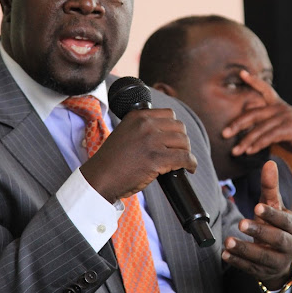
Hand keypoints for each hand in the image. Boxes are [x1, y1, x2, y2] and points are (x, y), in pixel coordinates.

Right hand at [81, 108, 197, 202]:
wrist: (100, 178)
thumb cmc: (112, 160)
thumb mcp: (125, 132)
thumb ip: (143, 128)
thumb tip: (167, 133)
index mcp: (138, 116)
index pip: (169, 114)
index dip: (175, 128)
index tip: (174, 139)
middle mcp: (145, 125)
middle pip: (179, 127)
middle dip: (182, 141)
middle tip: (179, 152)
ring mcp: (151, 141)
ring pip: (184, 142)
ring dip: (186, 152)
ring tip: (183, 161)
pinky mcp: (156, 159)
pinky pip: (184, 158)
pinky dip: (190, 163)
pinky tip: (189, 168)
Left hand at [222, 70, 291, 174]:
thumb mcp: (280, 128)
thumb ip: (266, 125)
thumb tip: (246, 128)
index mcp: (278, 105)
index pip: (265, 89)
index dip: (254, 81)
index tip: (242, 73)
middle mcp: (281, 108)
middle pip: (254, 113)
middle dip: (237, 124)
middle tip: (224, 134)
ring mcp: (286, 117)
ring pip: (260, 128)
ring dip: (246, 141)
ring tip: (235, 151)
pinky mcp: (291, 128)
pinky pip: (270, 136)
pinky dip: (258, 144)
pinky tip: (250, 151)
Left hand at [222, 161, 291, 288]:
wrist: (280, 256)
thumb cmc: (276, 224)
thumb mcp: (274, 206)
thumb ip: (270, 187)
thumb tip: (269, 162)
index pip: (285, 221)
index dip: (272, 214)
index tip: (256, 207)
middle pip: (278, 240)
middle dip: (260, 231)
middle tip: (241, 222)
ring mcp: (279, 261)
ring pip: (263, 257)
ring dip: (245, 249)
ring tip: (228, 241)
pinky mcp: (265, 272)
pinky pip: (251, 268)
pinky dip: (238, 262)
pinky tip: (225, 254)